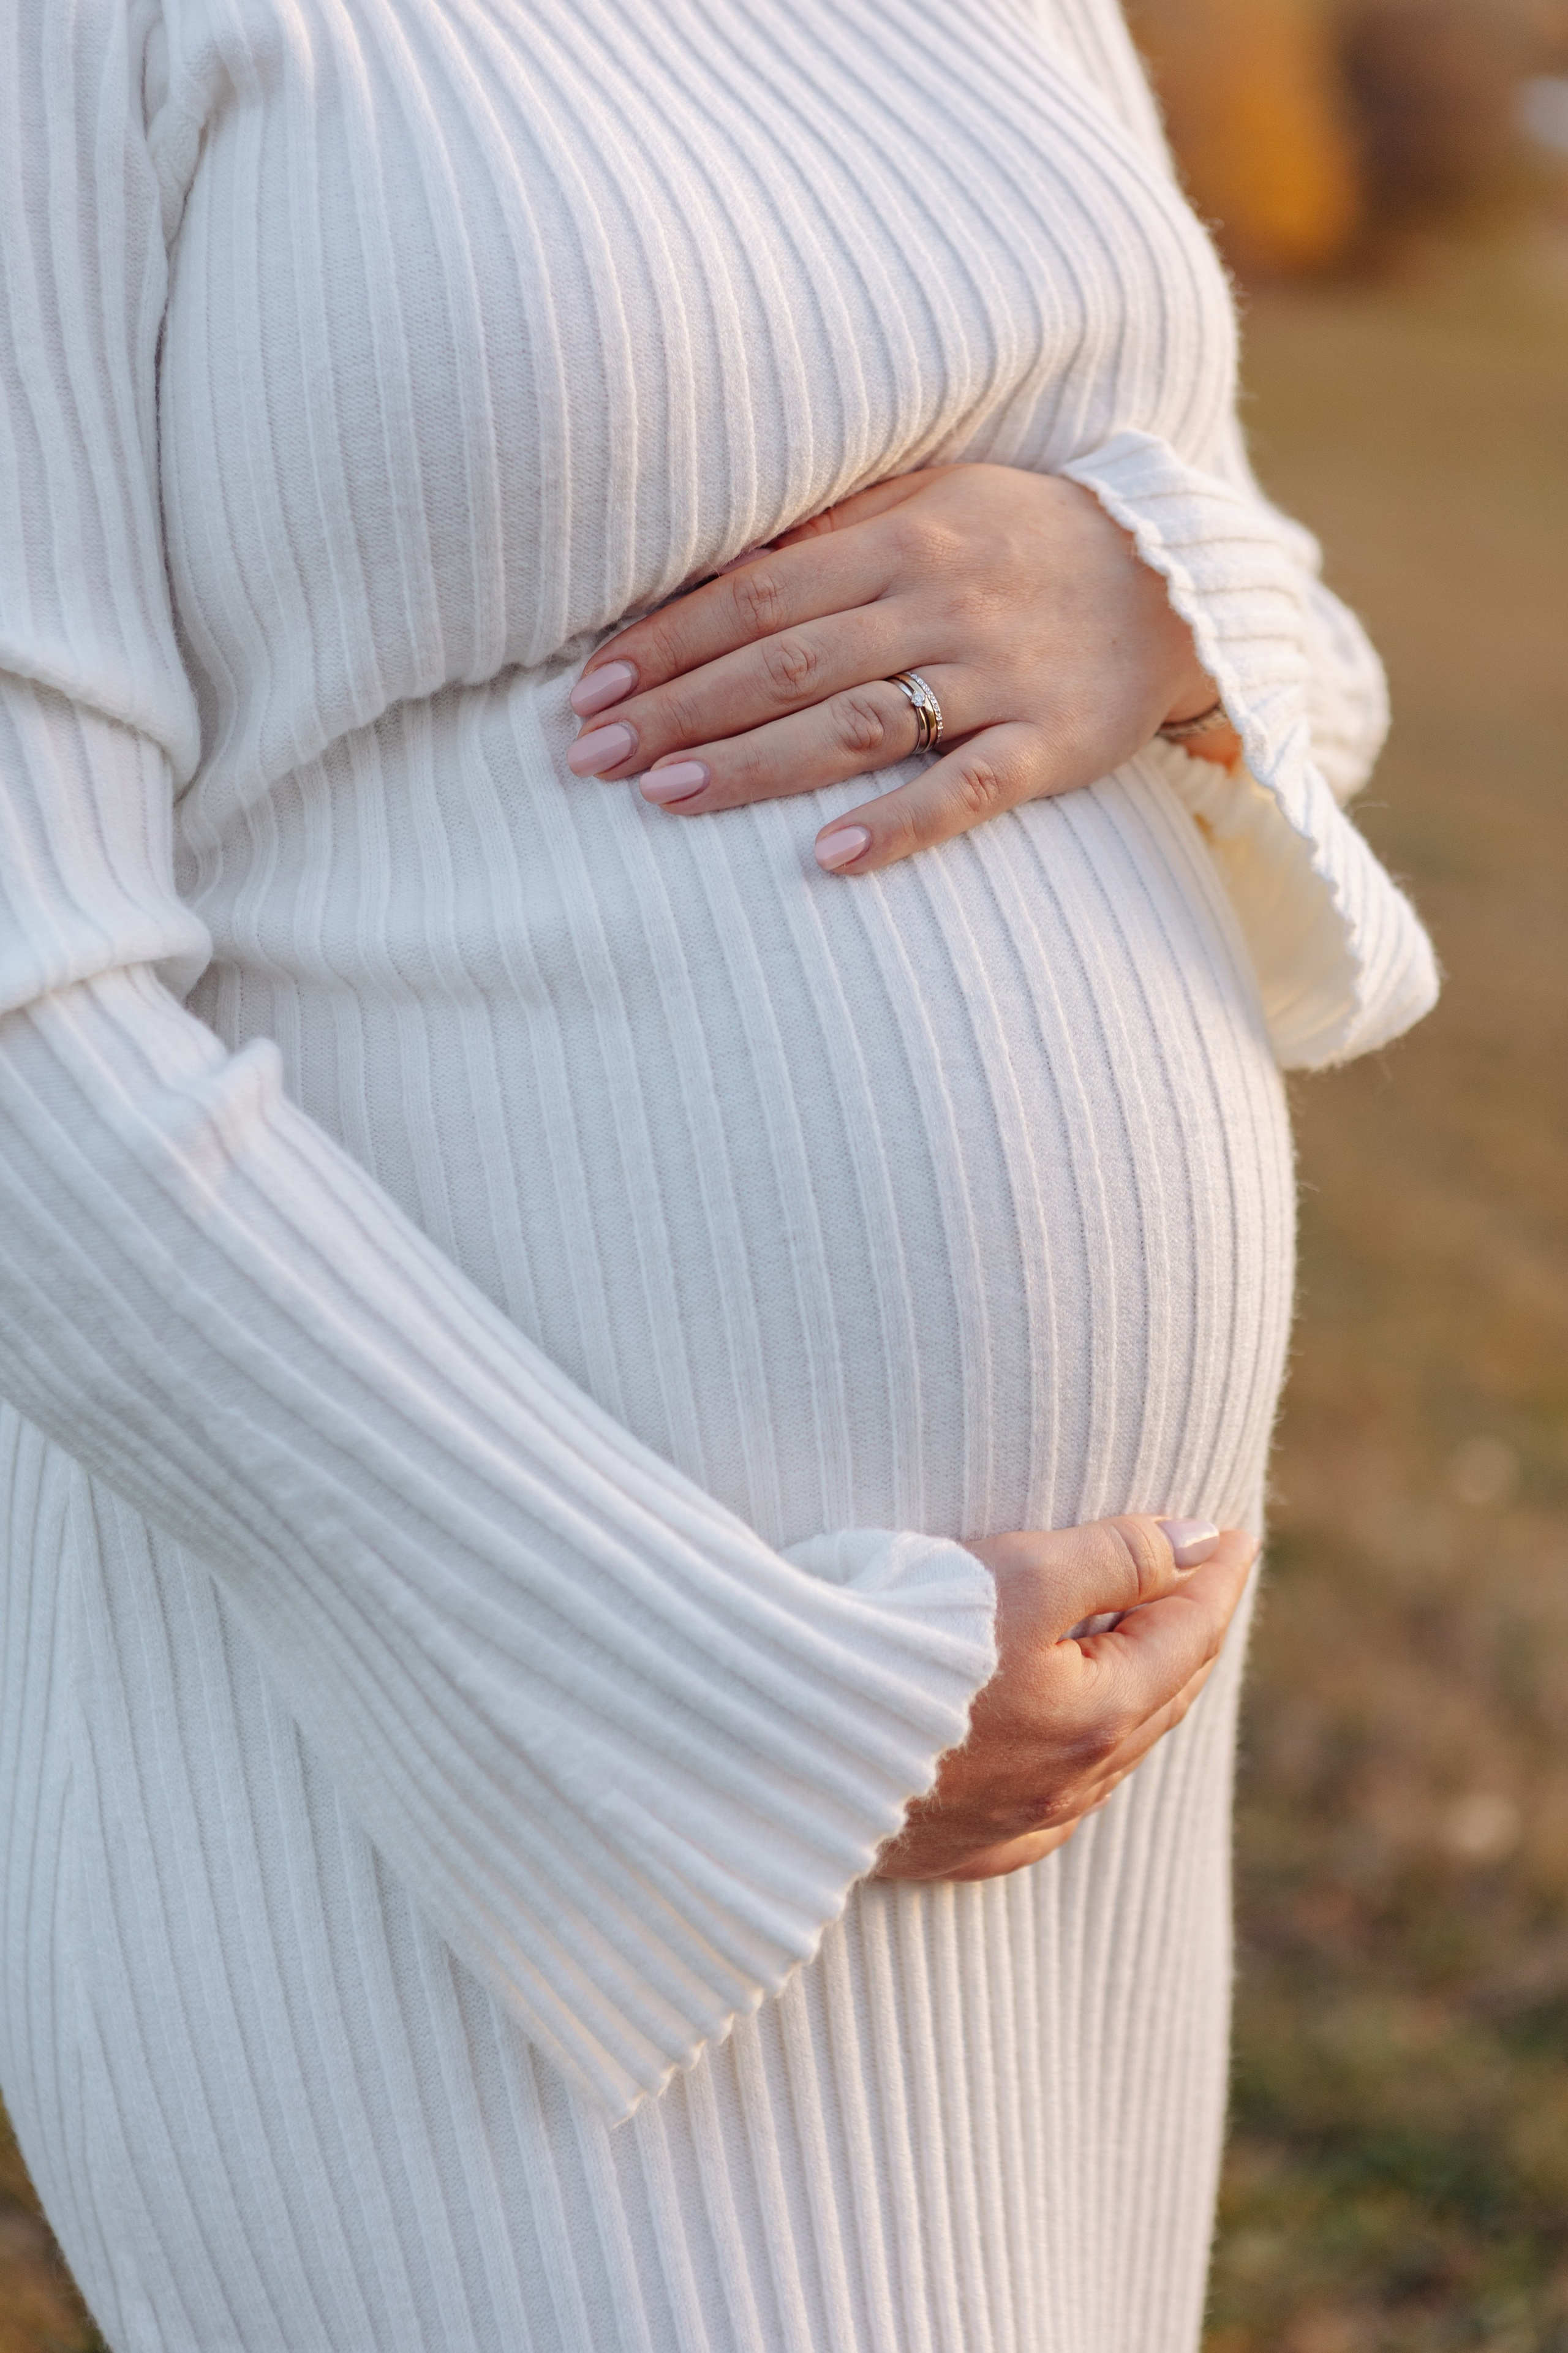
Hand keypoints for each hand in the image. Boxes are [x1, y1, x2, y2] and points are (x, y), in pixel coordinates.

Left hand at [567, 464, 1240, 874]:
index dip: (667, 643)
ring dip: (753, 763)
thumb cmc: (1029, 540)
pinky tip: (830, 857)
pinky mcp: (1051, 744)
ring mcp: (998, 676)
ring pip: (855, 725)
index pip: (756, 595)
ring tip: (665, 796)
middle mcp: (941, 600)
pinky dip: (900, 825)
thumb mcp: (936, 499)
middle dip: (679, 710)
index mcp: (903, 535)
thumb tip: (722, 566)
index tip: (590, 689)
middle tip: (592, 757)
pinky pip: (967, 791)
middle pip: (785, 663)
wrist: (1183, 581)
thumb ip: (834, 526)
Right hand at [874, 1515, 1256, 1882]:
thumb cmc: (904, 1641)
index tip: (1236, 1531)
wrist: (786, 1737)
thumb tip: (1201, 1543)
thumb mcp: (1021, 1575)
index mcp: (1099, 1716)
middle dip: (1188, 1629)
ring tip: (1150, 1640)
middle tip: (1206, 1576)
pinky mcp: (956, 1848)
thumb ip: (1118, 1556)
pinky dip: (1080, 1760)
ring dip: (1140, 1691)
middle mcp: (1069, 1783)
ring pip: (1110, 1753)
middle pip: (1158, 1693)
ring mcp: (1013, 1824)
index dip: (1216, 1574)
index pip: (1187, 1632)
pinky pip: (1050, 1807)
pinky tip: (1074, 1750)